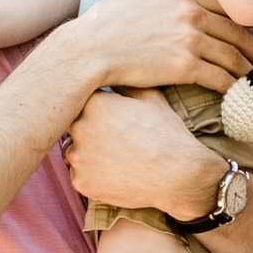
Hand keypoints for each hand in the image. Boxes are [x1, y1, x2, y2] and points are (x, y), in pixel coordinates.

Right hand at [63, 0, 252, 92]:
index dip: (246, 20)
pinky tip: (236, 93)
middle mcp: (192, 14)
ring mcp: (190, 40)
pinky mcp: (185, 67)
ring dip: (246, 69)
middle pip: (237, 31)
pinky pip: (220, 78)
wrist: (90, 48)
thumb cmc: (107, 18)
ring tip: (252, 78)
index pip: (227, 6)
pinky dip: (232, 86)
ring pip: (233, 56)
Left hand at [64, 87, 219, 217]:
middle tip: (116, 140)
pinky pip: (80, 176)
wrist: (179, 174)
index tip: (111, 118)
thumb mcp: (151, 97)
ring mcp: (78, 157)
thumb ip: (125, 82)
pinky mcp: (81, 182)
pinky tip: (116, 174)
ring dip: (88, 154)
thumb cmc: (167, 133)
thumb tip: (113, 70)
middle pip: (74, 126)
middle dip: (89, 131)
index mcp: (94, 102)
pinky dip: (93, 177)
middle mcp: (79, 127)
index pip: (81, 101)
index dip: (96, 110)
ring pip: (75, 152)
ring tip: (117, 157)